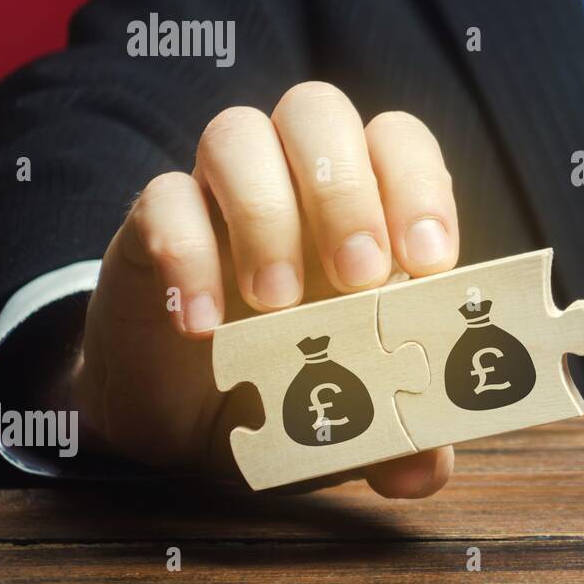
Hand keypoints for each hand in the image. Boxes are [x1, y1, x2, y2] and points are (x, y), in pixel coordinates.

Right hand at [70, 82, 459, 496]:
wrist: (188, 408)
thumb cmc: (295, 383)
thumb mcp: (355, 412)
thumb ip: (400, 432)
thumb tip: (425, 471)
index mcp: (366, 201)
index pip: (400, 144)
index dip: (418, 187)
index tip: (428, 264)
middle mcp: (296, 175)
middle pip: (318, 112)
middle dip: (345, 189)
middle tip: (356, 278)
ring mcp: (220, 189)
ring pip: (237, 132)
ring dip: (266, 213)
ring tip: (275, 305)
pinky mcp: (154, 220)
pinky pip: (162, 198)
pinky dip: (186, 254)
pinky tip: (204, 323)